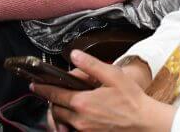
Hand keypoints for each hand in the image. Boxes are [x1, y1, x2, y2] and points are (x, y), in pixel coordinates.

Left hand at [34, 50, 172, 131]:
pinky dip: (68, 123)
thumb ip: (90, 65)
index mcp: (83, 102)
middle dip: (52, 100)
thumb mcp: (113, 75)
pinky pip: (72, 130)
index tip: (34, 85)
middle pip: (56, 109)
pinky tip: (75, 115)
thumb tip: (74, 54)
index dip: (43, 88)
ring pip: (62, 121)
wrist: (144, 121)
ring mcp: (85, 131)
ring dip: (60, 112)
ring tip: (63, 103)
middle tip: (53, 92)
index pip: (55, 94)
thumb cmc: (131, 99)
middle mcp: (80, 119)